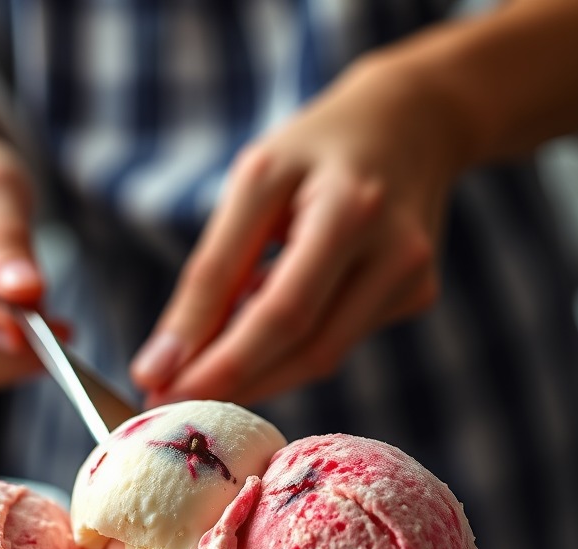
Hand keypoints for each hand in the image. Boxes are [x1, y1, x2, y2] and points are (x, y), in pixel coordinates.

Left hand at [131, 55, 467, 405]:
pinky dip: (286, 346)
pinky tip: (261, 325)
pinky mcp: (417, 297)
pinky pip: (337, 341)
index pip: (280, 310)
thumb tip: (164, 361)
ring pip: (321, 357)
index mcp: (350, 208)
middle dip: (231, 381)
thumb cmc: (315, 151)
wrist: (412, 120)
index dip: (220, 364)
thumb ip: (213, 271)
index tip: (160, 394)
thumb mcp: (254, 184)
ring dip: (254, 372)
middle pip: (306, 347)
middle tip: (169, 400)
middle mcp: (395, 249)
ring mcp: (413, 279)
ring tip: (203, 361)